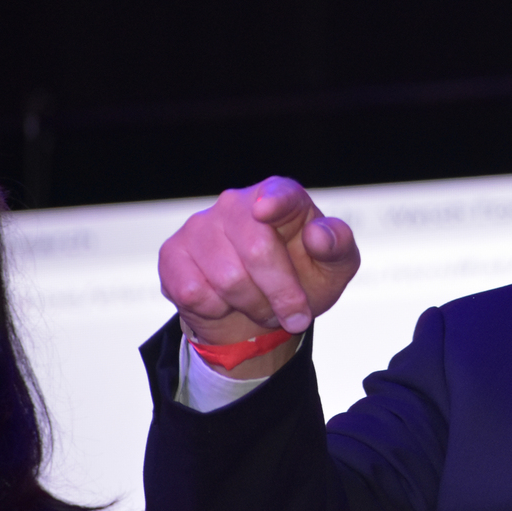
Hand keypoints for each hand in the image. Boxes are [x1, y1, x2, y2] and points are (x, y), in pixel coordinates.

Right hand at [158, 176, 359, 375]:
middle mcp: (236, 202)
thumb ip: (338, 245)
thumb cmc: (304, 276)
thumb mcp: (336, 265)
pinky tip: (227, 302)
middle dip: (282, 294)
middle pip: (258, 251)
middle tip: (296, 316)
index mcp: (281, 195)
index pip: (279, 194)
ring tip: (263, 307)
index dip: (274, 203)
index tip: (265, 211)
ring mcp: (200, 225)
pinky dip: (218, 310)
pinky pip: (194, 292)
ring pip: (228, 278)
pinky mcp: (173, 253)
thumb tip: (318, 235)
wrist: (260, 308)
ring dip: (254, 307)